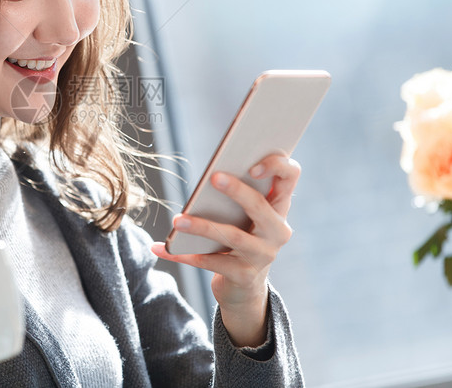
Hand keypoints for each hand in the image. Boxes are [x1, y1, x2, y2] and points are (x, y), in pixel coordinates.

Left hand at [151, 154, 299, 346]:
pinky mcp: (243, 275)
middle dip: (237, 190)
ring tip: (176, 220)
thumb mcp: (245, 215)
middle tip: (213, 178)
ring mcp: (263, 255)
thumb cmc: (241, 236)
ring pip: (231, 235)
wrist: (244, 286)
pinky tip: (161, 248)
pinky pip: (210, 262)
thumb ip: (237, 192)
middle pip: (259, 206)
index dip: (276, 166)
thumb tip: (211, 174)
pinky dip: (183, 255)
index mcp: (280, 206)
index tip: (252, 165)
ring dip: (201, 226)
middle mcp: (277, 230)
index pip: (290, 176)